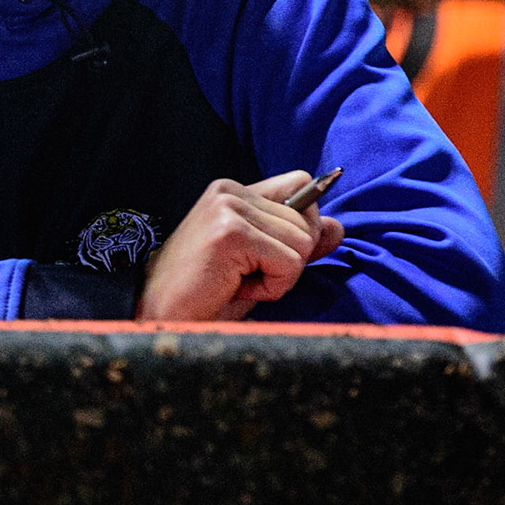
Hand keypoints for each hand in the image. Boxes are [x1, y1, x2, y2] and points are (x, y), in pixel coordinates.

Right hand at [136, 171, 344, 321]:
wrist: (166, 318)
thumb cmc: (208, 294)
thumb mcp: (260, 263)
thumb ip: (297, 241)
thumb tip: (338, 228)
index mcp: (233, 191)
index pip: (301, 185)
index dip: (301, 226)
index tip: (267, 256)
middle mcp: (229, 191)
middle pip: (308, 220)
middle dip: (290, 259)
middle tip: (245, 275)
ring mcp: (228, 210)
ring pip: (303, 243)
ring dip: (281, 276)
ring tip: (239, 282)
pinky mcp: (230, 233)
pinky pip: (289, 263)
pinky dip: (273, 287)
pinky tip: (236, 288)